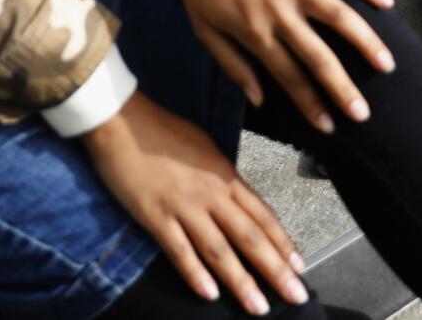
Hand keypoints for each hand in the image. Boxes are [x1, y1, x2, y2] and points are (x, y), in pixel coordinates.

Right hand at [84, 91, 307, 315]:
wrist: (122, 120)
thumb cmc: (161, 128)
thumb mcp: (204, 146)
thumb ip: (222, 175)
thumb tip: (236, 195)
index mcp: (225, 175)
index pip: (262, 214)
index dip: (283, 243)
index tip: (300, 265)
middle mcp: (210, 193)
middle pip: (250, 237)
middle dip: (276, 270)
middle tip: (296, 294)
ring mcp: (183, 206)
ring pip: (220, 250)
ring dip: (242, 282)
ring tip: (259, 306)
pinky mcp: (155, 216)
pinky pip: (180, 251)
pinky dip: (195, 274)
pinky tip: (210, 294)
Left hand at [162, 0, 395, 133]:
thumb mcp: (202, 29)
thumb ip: (232, 66)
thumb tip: (259, 100)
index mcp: (254, 32)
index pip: (289, 77)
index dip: (310, 105)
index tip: (329, 126)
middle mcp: (280, 11)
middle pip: (318, 56)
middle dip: (342, 89)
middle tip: (364, 114)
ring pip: (339, 16)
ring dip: (366, 42)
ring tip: (387, 65)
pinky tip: (387, 4)